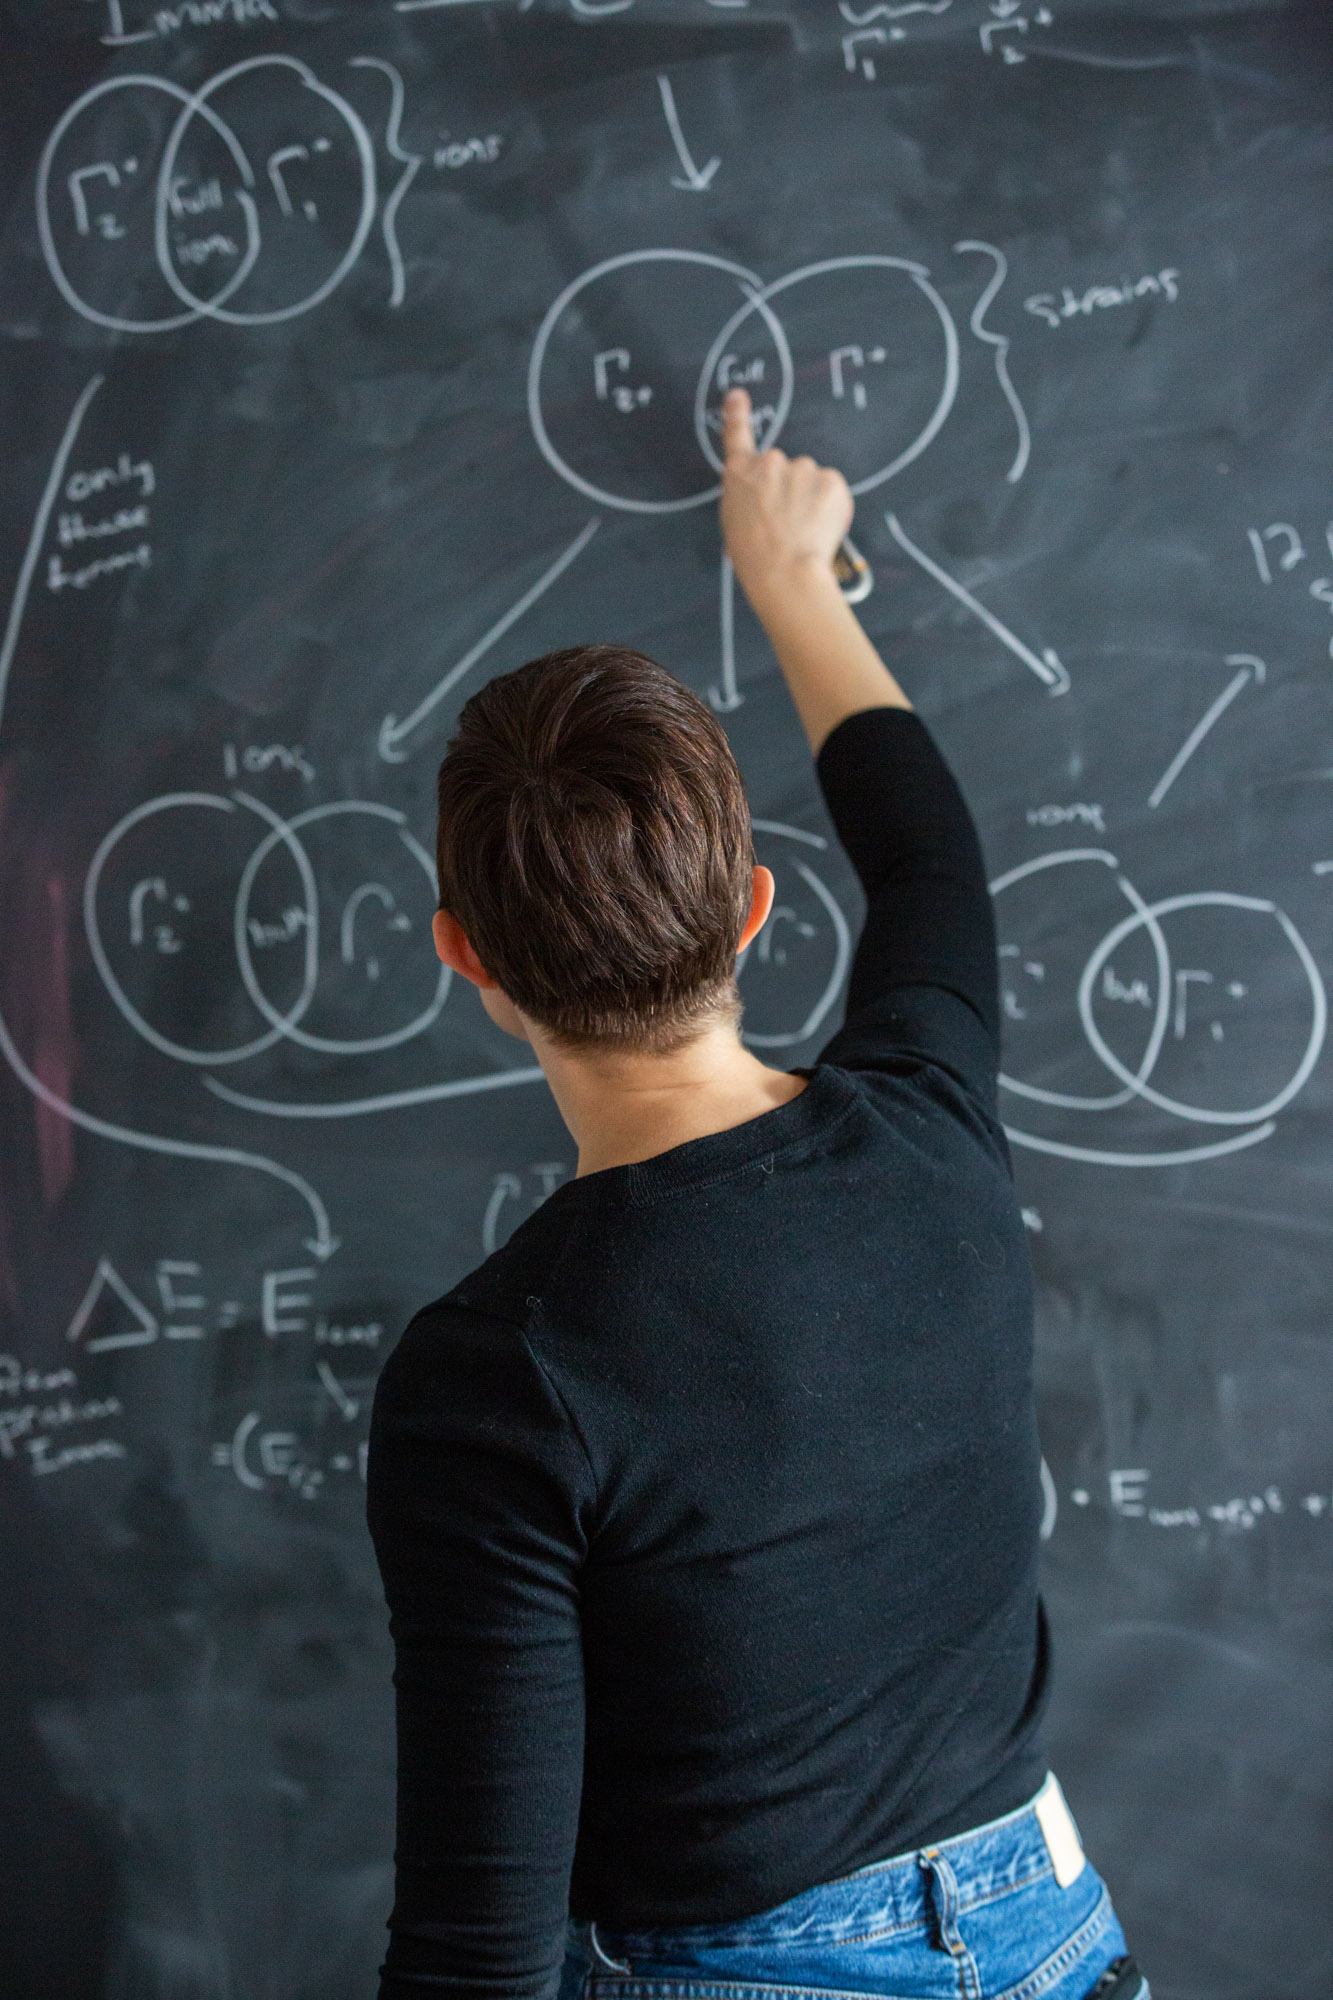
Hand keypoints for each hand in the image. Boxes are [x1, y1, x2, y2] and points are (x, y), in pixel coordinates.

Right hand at [719, 388, 853, 605]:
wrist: (784, 570)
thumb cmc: (753, 556)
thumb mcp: (733, 521)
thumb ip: (747, 496)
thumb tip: (765, 497)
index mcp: (740, 473)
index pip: (737, 435)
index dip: (737, 414)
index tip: (738, 396)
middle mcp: (770, 462)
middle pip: (785, 469)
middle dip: (790, 489)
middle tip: (787, 522)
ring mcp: (803, 468)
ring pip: (811, 481)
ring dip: (811, 500)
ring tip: (803, 531)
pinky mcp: (831, 480)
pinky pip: (832, 491)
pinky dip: (830, 508)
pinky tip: (819, 529)